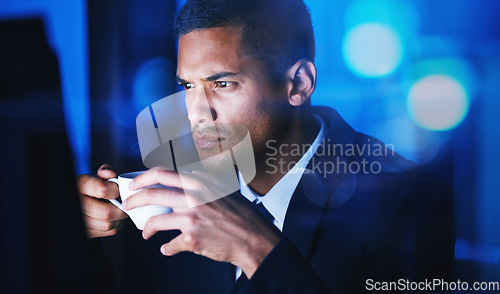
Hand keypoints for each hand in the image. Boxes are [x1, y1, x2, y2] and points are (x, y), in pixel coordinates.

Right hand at [76, 164, 127, 238]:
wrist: (81, 202)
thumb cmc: (93, 188)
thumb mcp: (98, 177)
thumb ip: (106, 172)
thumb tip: (111, 174)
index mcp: (80, 186)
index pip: (102, 190)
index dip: (115, 190)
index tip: (118, 189)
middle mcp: (78, 204)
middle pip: (107, 212)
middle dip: (120, 208)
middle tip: (124, 203)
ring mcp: (81, 220)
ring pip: (108, 225)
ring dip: (119, 218)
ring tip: (118, 210)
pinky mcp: (87, 232)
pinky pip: (109, 232)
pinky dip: (116, 225)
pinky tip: (114, 218)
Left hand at [123, 167, 280, 277]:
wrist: (254, 239)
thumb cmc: (243, 216)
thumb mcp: (228, 189)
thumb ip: (210, 181)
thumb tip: (196, 173)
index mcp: (200, 184)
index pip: (163, 174)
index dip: (143, 178)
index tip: (135, 185)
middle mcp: (193, 199)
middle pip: (151, 195)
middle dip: (134, 201)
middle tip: (129, 206)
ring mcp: (191, 219)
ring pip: (156, 221)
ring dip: (147, 229)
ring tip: (147, 233)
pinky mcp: (191, 240)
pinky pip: (170, 245)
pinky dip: (167, 248)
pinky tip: (167, 248)